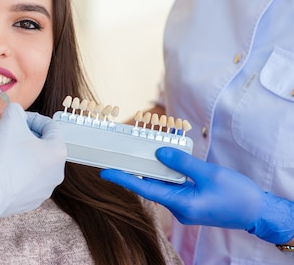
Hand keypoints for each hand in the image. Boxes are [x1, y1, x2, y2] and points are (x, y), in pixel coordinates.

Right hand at [0, 103, 66, 239]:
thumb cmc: (1, 158)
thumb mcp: (10, 120)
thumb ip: (16, 110)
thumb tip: (16, 112)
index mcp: (58, 152)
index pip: (50, 126)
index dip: (31, 118)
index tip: (17, 120)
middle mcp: (57, 173)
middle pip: (44, 145)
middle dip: (28, 136)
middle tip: (10, 134)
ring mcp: (45, 189)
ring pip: (36, 163)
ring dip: (23, 154)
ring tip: (5, 152)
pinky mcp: (31, 201)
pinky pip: (27, 180)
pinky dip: (17, 172)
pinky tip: (3, 169)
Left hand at [100, 146, 293, 243]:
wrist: (258, 212)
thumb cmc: (237, 195)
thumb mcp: (209, 173)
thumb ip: (182, 162)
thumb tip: (160, 151)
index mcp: (181, 204)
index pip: (145, 188)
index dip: (124, 179)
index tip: (106, 172)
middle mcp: (178, 208)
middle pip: (151, 185)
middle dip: (136, 168)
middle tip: (121, 153)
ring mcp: (184, 206)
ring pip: (162, 184)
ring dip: (153, 168)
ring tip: (141, 150)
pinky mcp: (190, 202)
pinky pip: (173, 185)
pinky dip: (168, 172)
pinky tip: (164, 158)